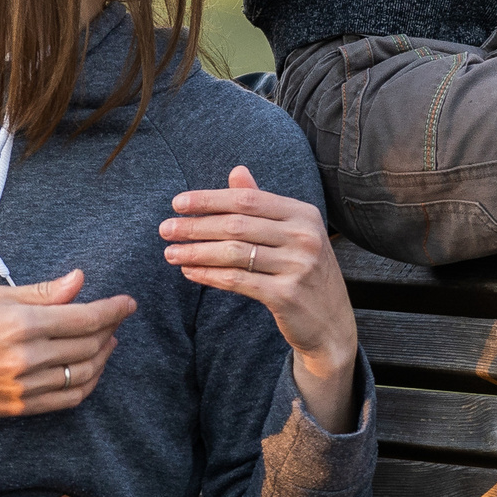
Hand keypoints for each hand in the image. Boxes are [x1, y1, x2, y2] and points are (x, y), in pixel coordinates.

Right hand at [0, 270, 136, 445]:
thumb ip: (43, 292)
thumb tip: (80, 281)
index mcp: (21, 324)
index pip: (84, 317)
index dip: (113, 310)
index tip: (128, 303)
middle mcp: (27, 357)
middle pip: (89, 344)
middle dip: (110, 329)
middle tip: (115, 318)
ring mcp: (26, 386)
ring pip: (85, 372)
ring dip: (103, 355)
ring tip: (106, 341)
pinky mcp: (24, 407)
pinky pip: (70, 397)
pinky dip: (89, 382)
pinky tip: (91, 367)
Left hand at [162, 167, 360, 432]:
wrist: (331, 324)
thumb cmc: (305, 273)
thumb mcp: (292, 234)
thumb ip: (263, 203)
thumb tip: (236, 171)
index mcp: (303, 214)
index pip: (247, 200)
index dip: (209, 199)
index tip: (177, 203)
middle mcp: (305, 236)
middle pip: (237, 225)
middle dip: (195, 226)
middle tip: (165, 229)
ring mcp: (298, 266)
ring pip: (233, 253)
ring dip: (195, 251)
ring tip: (170, 253)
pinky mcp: (287, 295)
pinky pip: (237, 280)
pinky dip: (209, 275)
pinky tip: (189, 272)